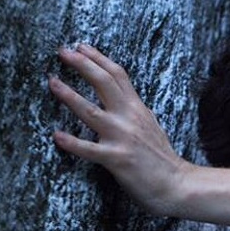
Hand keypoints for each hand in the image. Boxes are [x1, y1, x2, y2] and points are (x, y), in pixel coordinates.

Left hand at [50, 44, 188, 215]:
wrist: (177, 184)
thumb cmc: (161, 159)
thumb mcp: (150, 125)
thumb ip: (133, 110)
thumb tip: (120, 97)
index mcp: (137, 108)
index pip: (117, 75)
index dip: (97, 58)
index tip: (80, 46)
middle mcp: (129, 118)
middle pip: (104, 82)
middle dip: (82, 64)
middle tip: (62, 51)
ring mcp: (122, 138)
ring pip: (90, 111)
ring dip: (69, 95)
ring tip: (52, 82)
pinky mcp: (117, 159)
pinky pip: (89, 150)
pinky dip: (72, 142)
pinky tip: (57, 136)